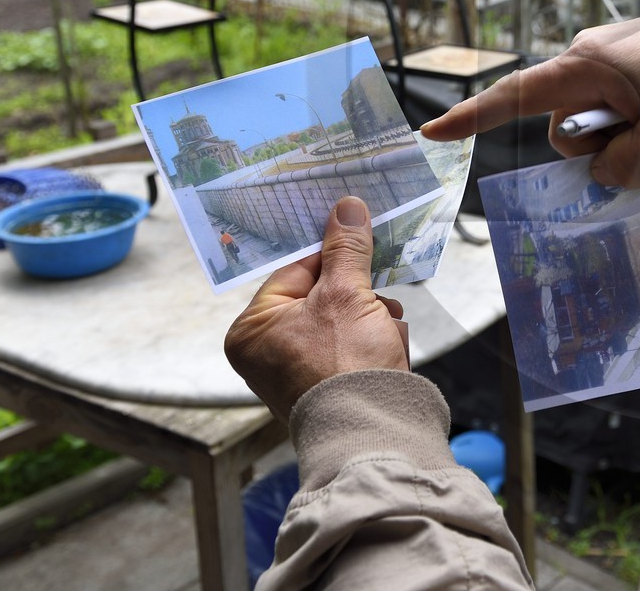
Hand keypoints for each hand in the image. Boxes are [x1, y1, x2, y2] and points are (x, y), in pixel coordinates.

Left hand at [225, 197, 408, 422]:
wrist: (373, 432)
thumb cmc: (345, 364)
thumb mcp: (346, 294)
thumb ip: (346, 248)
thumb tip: (346, 206)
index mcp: (251, 329)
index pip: (295, 270)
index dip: (334, 258)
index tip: (362, 244)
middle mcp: (263, 353)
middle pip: (320, 295)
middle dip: (359, 295)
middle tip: (379, 299)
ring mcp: (292, 373)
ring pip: (340, 320)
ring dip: (372, 317)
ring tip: (387, 328)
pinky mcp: (322, 386)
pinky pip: (347, 348)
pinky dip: (371, 342)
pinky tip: (388, 347)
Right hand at [422, 4, 639, 188]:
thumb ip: (625, 166)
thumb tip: (599, 173)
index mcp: (584, 67)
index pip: (514, 97)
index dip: (471, 118)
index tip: (432, 133)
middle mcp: (584, 61)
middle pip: (564, 130)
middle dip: (600, 147)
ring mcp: (602, 65)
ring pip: (592, 128)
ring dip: (624, 138)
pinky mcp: (621, 72)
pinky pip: (611, 114)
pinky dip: (633, 127)